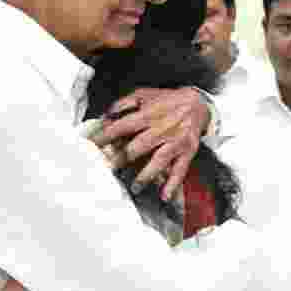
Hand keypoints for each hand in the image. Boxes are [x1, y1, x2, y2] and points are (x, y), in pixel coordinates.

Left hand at [91, 87, 209, 200]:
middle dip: (122, 159)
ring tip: (134, 188)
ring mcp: (175, 142)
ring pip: (159, 160)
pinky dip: (173, 184)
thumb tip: (106, 115)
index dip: (106, 136)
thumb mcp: (144, 94)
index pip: (122, 127)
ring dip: (145, 175)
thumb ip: (123, 104)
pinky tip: (164, 196)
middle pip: (138, 147)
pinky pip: (180, 169)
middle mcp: (161, 129)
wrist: (198, 103)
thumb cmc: (166, 100)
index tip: (92, 146)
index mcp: (148, 115)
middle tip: (109, 169)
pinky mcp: (187, 151)